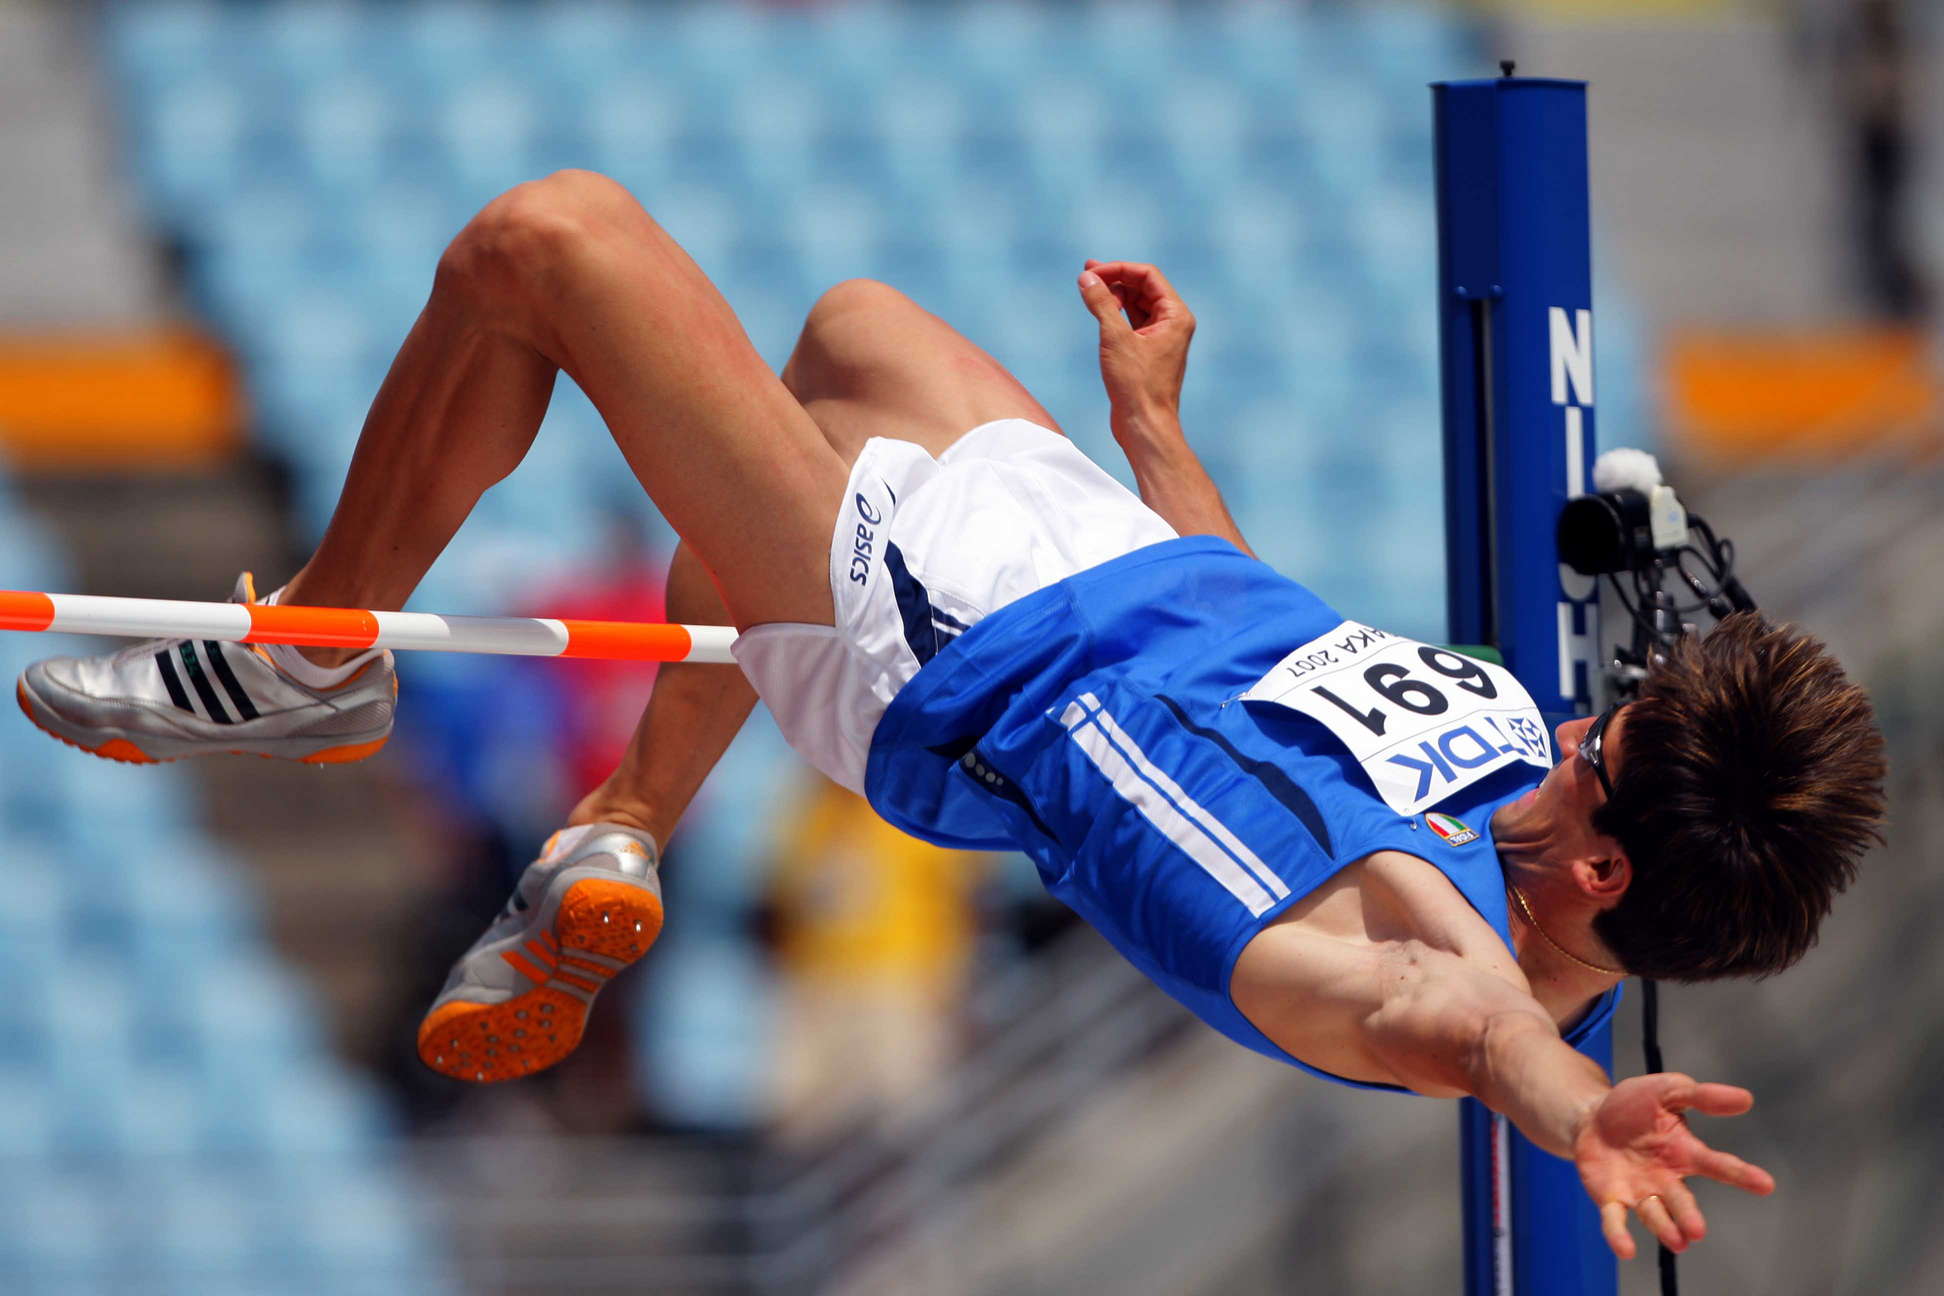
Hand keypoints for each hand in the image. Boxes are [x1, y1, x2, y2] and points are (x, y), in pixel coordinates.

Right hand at [1076, 259, 1194, 435]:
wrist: (1144, 426)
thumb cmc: (1137, 386)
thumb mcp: (1115, 338)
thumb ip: (1101, 303)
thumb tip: (1086, 278)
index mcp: (1176, 316)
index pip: (1148, 276)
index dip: (1119, 269)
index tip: (1092, 273)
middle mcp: (1173, 323)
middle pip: (1142, 288)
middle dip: (1115, 279)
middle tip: (1086, 275)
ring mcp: (1161, 338)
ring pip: (1136, 305)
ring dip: (1113, 296)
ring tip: (1088, 291)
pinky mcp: (1147, 352)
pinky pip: (1132, 323)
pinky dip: (1115, 314)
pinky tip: (1098, 311)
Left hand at [1573, 1073, 1775, 1258]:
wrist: (1591, 1116)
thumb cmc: (1634, 1105)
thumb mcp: (1667, 1091)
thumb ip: (1702, 1096)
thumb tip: (1745, 1098)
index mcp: (1685, 1153)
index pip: (1717, 1165)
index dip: (1741, 1174)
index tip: (1766, 1185)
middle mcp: (1666, 1179)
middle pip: (1682, 1200)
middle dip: (1689, 1216)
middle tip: (1697, 1230)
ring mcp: (1640, 1192)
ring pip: (1654, 1215)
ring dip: (1665, 1229)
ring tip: (1678, 1242)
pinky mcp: (1611, 1198)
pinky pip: (1615, 1220)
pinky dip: (1619, 1235)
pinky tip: (1625, 1250)